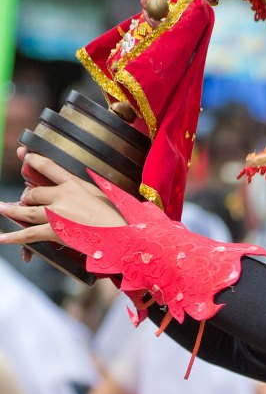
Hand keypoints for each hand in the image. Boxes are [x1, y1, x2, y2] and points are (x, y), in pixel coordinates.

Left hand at [0, 151, 125, 247]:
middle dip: (27, 197)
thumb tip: (93, 190)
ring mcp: (57, 213)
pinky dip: (14, 238)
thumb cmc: (122, 218)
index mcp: (75, 183)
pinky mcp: (55, 232)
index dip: (32, 160)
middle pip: (34, 192)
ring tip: (2, 208)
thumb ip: (93, 190)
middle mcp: (62, 195)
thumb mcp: (108, 195)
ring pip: (27, 210)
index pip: (47, 166)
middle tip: (23, 201)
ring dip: (12, 211)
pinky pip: (29, 234)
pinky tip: (2, 238)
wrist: (124, 235)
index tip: (23, 155)